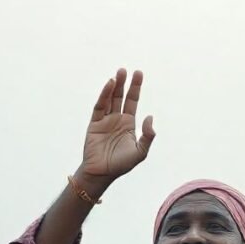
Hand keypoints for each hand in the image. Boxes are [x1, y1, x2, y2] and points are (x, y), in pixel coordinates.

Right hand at [80, 68, 154, 182]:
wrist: (101, 173)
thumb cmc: (121, 165)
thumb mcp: (140, 152)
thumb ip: (148, 136)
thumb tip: (150, 116)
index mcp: (129, 124)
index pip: (133, 101)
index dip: (136, 88)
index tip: (139, 74)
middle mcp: (117, 119)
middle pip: (121, 96)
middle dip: (125, 83)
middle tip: (127, 70)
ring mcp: (105, 120)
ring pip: (110, 99)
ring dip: (114, 86)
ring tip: (119, 73)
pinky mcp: (94, 123)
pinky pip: (100, 107)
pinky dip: (104, 96)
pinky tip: (109, 85)